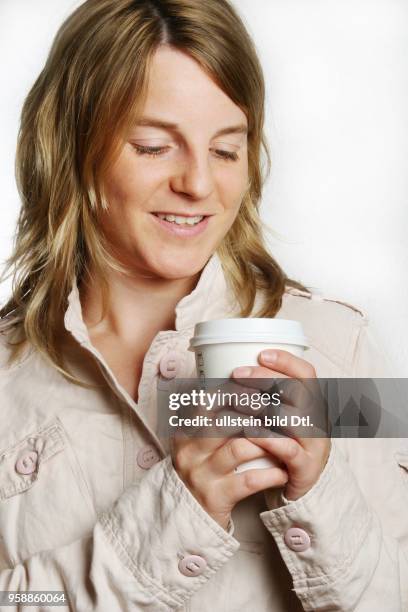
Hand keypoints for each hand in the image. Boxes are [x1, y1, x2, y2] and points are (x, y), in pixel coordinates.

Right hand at [170, 380, 288, 529]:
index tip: (260, 387)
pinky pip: (248, 481)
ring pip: (238, 448)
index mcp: (186, 432)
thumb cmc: (202, 471)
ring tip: (285, 439)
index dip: (235, 391)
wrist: (187, 517)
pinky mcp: (215, 498)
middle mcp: (189, 451)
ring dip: (267, 441)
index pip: (207, 401)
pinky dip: (270, 474)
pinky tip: (283, 471)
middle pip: (223, 421)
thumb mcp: (197, 442)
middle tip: (278, 408)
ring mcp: (201, 475)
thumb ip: (213, 417)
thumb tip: (244, 385)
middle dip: (254, 411)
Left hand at [232, 349, 330, 500]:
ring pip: (293, 417)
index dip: (286, 361)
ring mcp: (314, 444)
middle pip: (297, 390)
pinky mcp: (306, 467)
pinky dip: (267, 438)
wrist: (298, 488)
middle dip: (265, 379)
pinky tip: (248, 431)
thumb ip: (266, 396)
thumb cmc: (282, 445)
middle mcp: (317, 419)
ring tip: (236, 401)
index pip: (306, 374)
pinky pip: (288, 449)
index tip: (262, 354)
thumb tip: (233, 372)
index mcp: (312, 403)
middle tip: (237, 374)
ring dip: (262, 406)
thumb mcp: (279, 417)